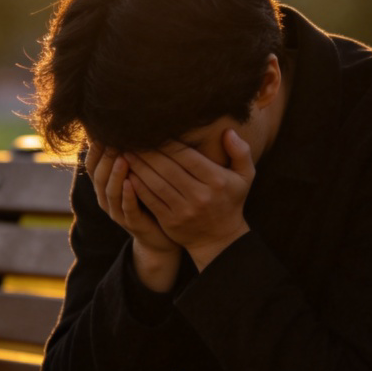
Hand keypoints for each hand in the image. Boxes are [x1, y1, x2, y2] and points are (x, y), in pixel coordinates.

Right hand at [85, 141, 180, 291]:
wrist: (160, 234)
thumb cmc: (149, 197)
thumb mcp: (138, 173)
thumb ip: (131, 154)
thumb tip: (127, 123)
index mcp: (105, 184)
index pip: (92, 163)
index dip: (95, 147)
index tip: (102, 128)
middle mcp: (106, 197)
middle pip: (98, 175)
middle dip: (106, 156)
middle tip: (113, 138)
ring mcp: (117, 212)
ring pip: (110, 191)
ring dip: (115, 174)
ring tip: (123, 157)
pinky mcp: (132, 223)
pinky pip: (127, 208)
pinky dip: (128, 195)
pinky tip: (132, 183)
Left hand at [125, 129, 253, 270]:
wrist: (220, 239)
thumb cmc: (230, 200)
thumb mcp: (245, 176)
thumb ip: (240, 152)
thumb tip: (228, 131)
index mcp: (217, 181)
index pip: (188, 157)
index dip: (168, 143)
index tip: (154, 131)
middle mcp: (200, 195)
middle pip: (168, 169)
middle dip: (148, 152)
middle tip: (133, 139)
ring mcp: (184, 210)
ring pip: (156, 184)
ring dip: (139, 167)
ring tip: (126, 153)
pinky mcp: (170, 221)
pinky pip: (150, 200)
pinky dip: (137, 186)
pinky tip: (128, 174)